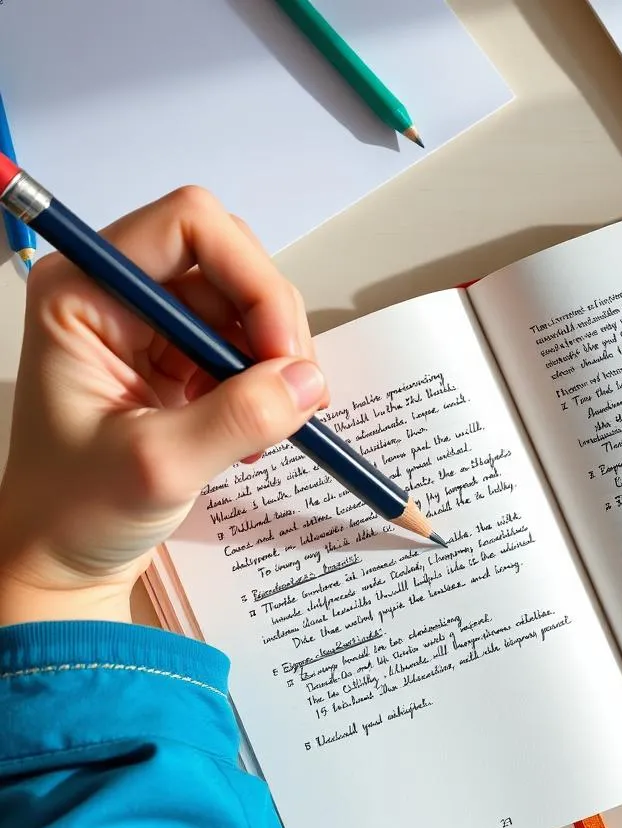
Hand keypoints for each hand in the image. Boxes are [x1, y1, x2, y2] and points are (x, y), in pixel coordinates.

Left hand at [0, 186, 328, 624]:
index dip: (251, 277)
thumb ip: (238, 417)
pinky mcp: (177, 359)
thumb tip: (309, 382)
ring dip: (277, 359)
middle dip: (273, 324)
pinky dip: (269, 383)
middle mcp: (119, 294)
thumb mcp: (159, 465)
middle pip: (230, 261)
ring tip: (269, 423)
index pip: (190, 226)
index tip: (281, 352)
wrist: (62, 556)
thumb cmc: (75, 511)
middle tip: (291, 393)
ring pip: (247, 304)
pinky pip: (247, 345)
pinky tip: (256, 430)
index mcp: (85, 293)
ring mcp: (152, 326)